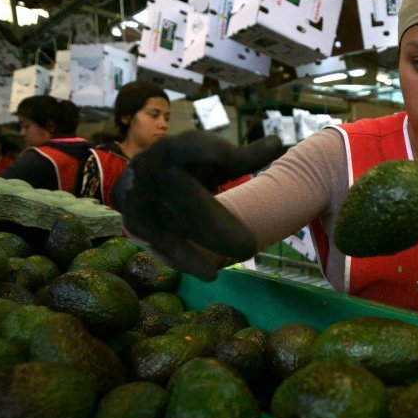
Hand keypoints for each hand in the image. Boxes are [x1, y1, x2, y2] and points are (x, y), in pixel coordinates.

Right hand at [111, 131, 284, 280]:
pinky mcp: (138, 224)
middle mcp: (152, 171)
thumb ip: (242, 158)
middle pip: (183, 196)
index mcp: (173, 150)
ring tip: (231, 261)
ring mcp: (141, 199)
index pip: (187, 146)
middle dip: (215, 223)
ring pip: (171, 227)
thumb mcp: (213, 160)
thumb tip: (278, 144)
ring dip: (200, 248)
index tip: (225, 155)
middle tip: (249, 245)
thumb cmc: (186, 167)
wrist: (139, 181)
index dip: (203, 149)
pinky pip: (163, 245)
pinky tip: (210, 273)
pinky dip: (186, 260)